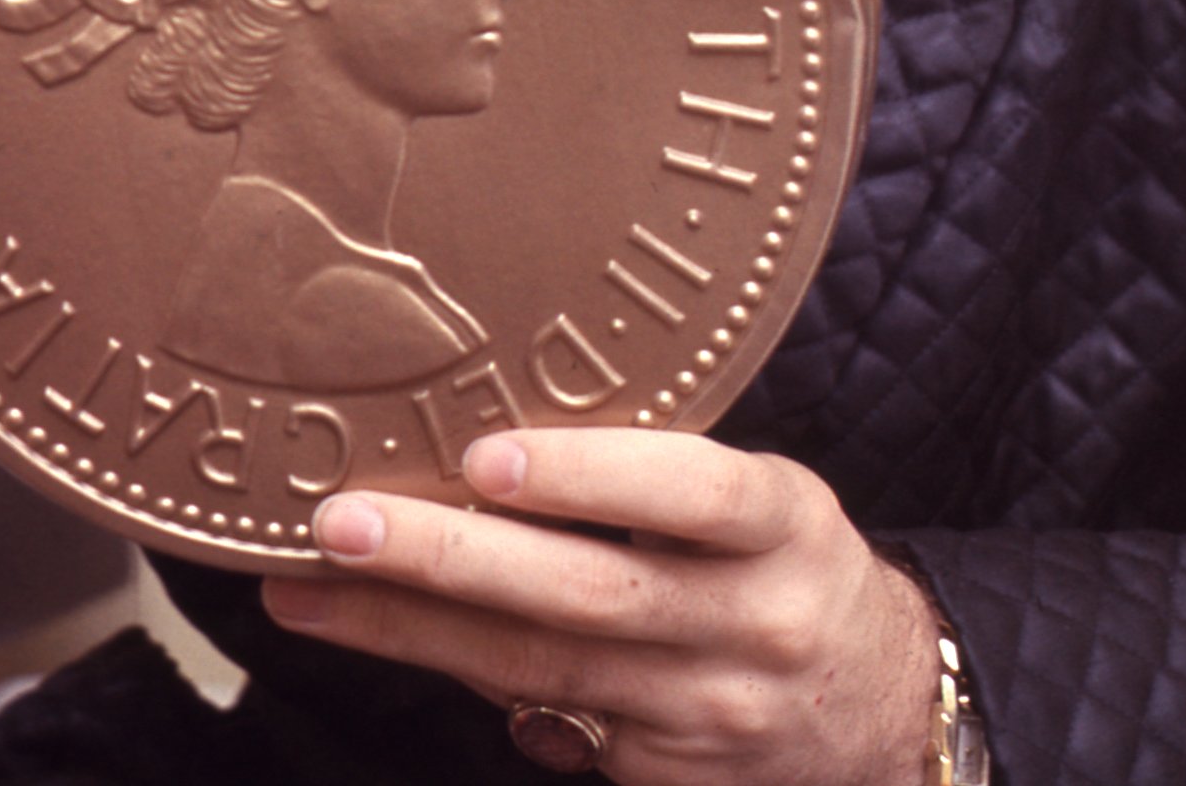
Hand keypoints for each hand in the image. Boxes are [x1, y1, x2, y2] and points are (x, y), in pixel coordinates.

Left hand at [258, 429, 937, 785]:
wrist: (882, 709)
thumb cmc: (787, 564)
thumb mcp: (764, 499)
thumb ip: (660, 472)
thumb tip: (490, 434)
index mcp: (785, 528)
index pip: (693, 493)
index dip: (588, 474)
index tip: (482, 454)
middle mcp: (751, 626)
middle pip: (586, 597)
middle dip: (448, 560)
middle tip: (338, 522)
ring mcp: (706, 716)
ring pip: (539, 670)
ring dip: (408, 628)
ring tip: (304, 588)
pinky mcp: (668, 781)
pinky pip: (548, 722)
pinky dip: (457, 677)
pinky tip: (377, 634)